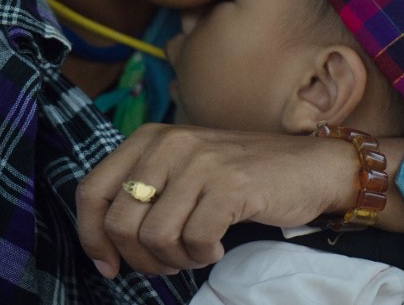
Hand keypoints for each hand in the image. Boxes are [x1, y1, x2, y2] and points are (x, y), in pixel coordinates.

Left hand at [75, 123, 359, 276]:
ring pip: (154, 237)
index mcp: (150, 138)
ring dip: (175, 259)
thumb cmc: (244, 175)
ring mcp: (200, 162)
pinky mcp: (229, 185)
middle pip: (120, 223)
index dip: (92, 237)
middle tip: (169, 262)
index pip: (91, 190)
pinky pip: (193, 241)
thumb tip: (105, 246)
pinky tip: (217, 246)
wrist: (312, 166)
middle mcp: (170, 144)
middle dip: (140, 259)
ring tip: (198, 251)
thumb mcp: (184, 169)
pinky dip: (202, 256)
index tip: (109, 265)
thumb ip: (145, 192)